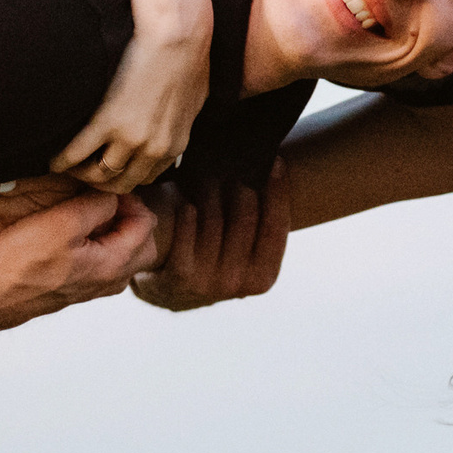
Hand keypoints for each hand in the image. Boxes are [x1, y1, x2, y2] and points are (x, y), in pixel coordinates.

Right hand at [0, 189, 159, 332]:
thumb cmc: (20, 261)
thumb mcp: (62, 222)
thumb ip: (97, 205)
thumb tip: (113, 195)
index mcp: (113, 264)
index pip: (147, 224)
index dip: (131, 199)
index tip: (105, 189)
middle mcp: (108, 281)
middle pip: (143, 245)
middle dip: (132, 218)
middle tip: (106, 201)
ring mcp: (90, 289)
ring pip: (122, 257)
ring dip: (114, 233)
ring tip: (88, 215)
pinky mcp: (72, 290)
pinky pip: (100, 265)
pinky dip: (97, 246)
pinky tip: (72, 235)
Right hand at [50, 22, 209, 193]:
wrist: (177, 31)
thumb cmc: (188, 53)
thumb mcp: (193, 95)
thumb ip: (180, 117)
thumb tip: (172, 120)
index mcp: (175, 145)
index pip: (145, 178)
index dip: (123, 175)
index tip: (107, 167)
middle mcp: (154, 149)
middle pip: (120, 183)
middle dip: (99, 180)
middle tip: (81, 168)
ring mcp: (131, 139)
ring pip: (98, 174)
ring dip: (79, 172)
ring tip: (66, 162)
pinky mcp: (108, 123)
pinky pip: (76, 154)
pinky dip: (61, 160)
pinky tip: (52, 157)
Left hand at [130, 162, 288, 311]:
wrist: (173, 294)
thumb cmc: (217, 259)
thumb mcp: (245, 253)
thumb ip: (261, 224)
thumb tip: (276, 170)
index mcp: (263, 277)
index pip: (276, 227)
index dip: (279, 192)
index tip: (276, 162)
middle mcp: (238, 283)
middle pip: (246, 218)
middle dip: (243, 184)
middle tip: (236, 159)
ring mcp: (208, 282)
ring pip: (214, 221)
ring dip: (211, 191)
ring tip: (208, 172)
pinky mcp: (179, 276)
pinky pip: (186, 234)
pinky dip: (188, 215)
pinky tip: (187, 201)